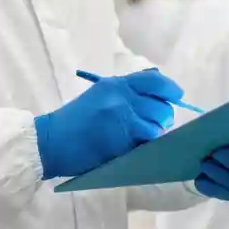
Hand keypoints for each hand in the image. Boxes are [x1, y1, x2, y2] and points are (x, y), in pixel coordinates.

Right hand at [34, 69, 182, 178]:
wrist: (50, 141)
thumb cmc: (74, 121)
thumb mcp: (99, 96)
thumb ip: (125, 94)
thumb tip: (158, 98)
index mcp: (116, 84)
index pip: (154, 80)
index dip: (170, 89)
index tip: (177, 96)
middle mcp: (122, 96)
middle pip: (162, 105)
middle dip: (163, 118)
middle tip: (156, 125)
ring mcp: (123, 117)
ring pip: (158, 125)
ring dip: (156, 133)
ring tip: (143, 138)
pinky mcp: (122, 139)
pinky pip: (148, 141)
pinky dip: (146, 146)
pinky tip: (136, 148)